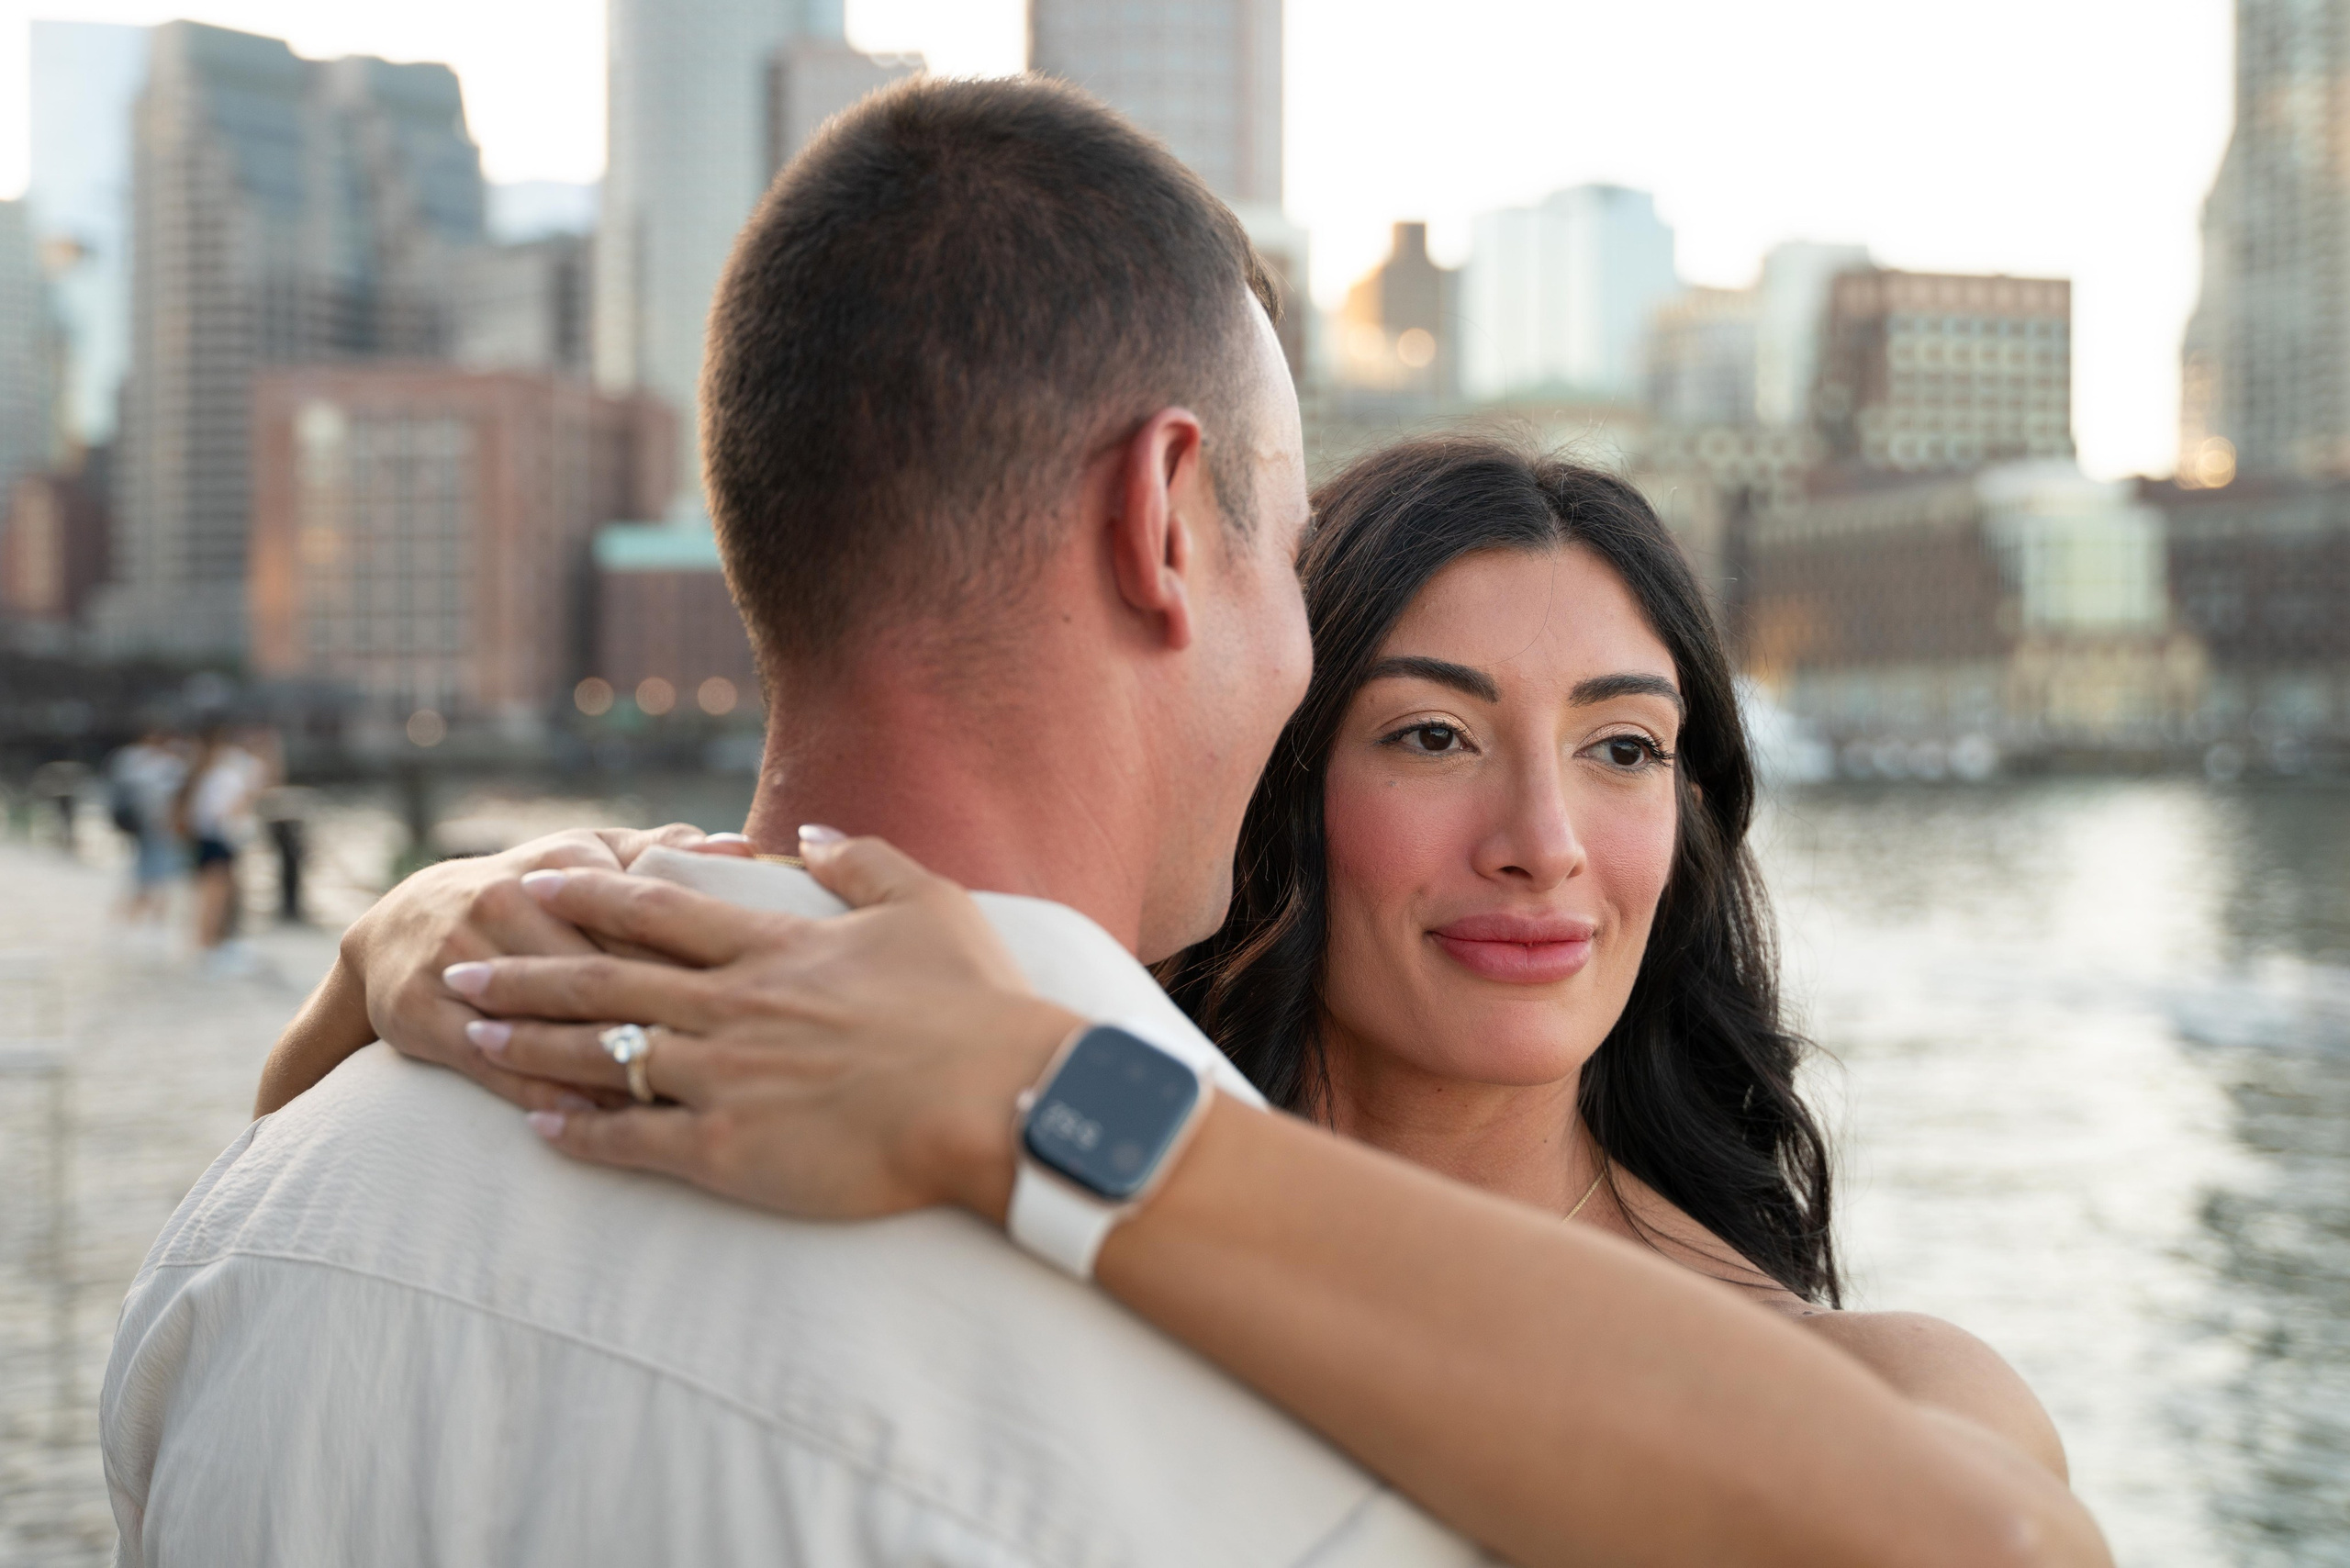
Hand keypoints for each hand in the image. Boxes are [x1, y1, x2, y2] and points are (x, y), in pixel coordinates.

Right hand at [253, 824, 753, 1114]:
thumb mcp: (588, 858)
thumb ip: (663, 853)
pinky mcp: (421, 1009)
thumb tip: (741, 845)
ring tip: (674, 1109)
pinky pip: (490, 1062)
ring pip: (550, 1023)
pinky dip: (542, 1093)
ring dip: (609, 1068)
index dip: (702, 972)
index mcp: (567, 863)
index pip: (646, 923)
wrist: (402, 923)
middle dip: (665, 1027)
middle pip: (603, 977)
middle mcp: (510, 902)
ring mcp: (462, 957)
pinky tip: (591, 1124)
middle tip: (733, 1077)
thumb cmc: (529, 891)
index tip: (759, 1014)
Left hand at [442, 833, 1077, 1221]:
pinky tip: (536, 1129)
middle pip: (603, 980)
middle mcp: (733, 1007)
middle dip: (522, 971)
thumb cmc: (975, 1004)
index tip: (535, 883)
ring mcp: (724, 1078)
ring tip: (470, 1039)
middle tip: (458, 966)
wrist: (996, 1099)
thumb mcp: (928, 903)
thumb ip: (862, 860)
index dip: (588, 895)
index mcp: (773, 949)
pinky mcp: (730, 1150)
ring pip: (601, 1055)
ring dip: (530, 1046)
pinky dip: (579, 1134)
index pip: (657, 911)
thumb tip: (809, 832)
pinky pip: (633, 1140)